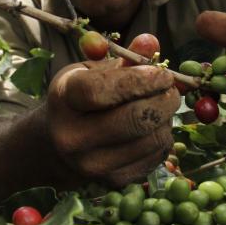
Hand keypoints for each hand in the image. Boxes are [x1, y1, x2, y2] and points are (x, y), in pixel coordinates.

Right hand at [46, 37, 179, 187]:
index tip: (163, 73)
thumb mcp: (91, 72)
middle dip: (165, 99)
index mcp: (65, 99)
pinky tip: (151, 128)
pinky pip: (156, 156)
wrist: (55, 145)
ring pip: (153, 138)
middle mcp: (74, 137)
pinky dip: (163, 138)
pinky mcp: (114, 182)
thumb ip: (123, 59)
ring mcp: (94, 165)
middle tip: (171, 89)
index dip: (141, 80)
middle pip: (136, 119)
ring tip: (158, 107)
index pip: (105, 90)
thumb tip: (151, 42)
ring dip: (166, 119)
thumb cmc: (78, 100)